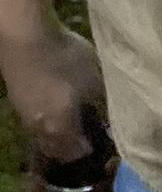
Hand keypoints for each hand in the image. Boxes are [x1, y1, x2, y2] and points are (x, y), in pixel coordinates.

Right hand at [1, 26, 102, 160]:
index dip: (88, 150)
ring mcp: (23, 113)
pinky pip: (34, 116)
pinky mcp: (15, 97)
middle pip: (55, 147)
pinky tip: (57, 98)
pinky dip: (47, 115)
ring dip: (57, 130)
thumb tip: (116, 114)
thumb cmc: (65, 61)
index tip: (102, 142)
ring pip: (42, 132)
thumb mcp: (94, 80)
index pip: (74, 153)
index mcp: (60, 129)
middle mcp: (38, 128)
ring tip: (74, 115)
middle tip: (88, 133)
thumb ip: (103, 101)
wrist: (24, 37)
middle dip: (71, 145)